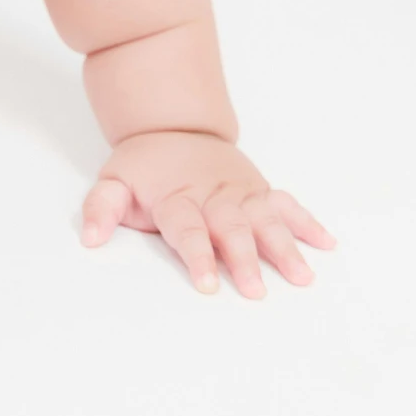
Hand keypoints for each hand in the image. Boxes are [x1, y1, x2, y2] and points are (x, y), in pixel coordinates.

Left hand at [80, 130, 334, 297]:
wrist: (173, 124)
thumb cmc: (144, 165)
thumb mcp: (113, 182)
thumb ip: (101, 209)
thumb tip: (90, 238)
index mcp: (177, 197)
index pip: (188, 229)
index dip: (197, 256)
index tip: (206, 285)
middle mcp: (214, 195)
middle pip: (232, 228)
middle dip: (245, 260)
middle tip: (256, 291)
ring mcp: (241, 192)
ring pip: (266, 219)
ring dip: (285, 247)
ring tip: (302, 276)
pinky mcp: (259, 190)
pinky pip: (287, 205)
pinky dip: (308, 223)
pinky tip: (326, 244)